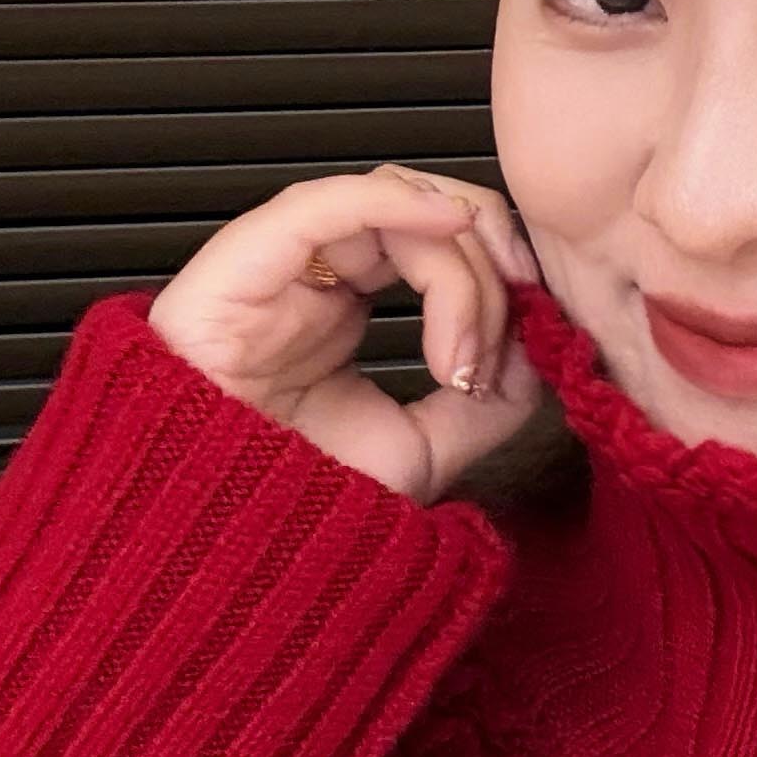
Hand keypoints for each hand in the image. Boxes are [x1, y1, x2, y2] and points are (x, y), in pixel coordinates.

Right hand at [147, 163, 548, 501]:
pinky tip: (451, 230)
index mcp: (343, 312)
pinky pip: (323, 203)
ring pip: (388, 205)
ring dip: (456, 267)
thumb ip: (486, 402)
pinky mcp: (237, 266)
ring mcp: (274, 269)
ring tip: (463, 354)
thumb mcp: (421, 454)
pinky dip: (399, 202)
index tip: (537, 329)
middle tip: (507, 341)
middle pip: (422, 215)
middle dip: (489, 266)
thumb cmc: (290, 508)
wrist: (214, 554)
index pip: (435, 247)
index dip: (498, 273)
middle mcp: (312, 279)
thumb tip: (543, 348)